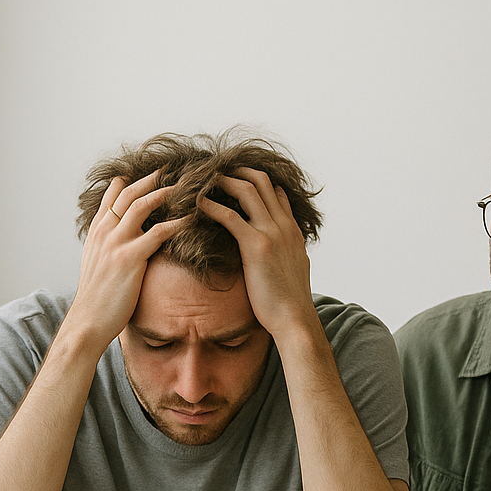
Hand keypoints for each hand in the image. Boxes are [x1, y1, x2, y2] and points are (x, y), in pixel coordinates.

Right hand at [62, 171, 182, 351]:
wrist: (88, 320)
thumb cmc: (96, 298)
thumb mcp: (96, 264)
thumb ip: (108, 247)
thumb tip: (125, 243)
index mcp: (96, 231)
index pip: (112, 195)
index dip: (132, 182)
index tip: (150, 175)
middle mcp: (104, 231)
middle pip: (129, 192)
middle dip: (151, 179)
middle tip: (171, 171)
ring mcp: (116, 242)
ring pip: (142, 205)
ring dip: (165, 193)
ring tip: (185, 187)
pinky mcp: (130, 257)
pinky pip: (158, 232)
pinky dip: (177, 223)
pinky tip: (191, 219)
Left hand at [196, 168, 317, 339]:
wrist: (294, 318)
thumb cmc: (289, 301)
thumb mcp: (292, 268)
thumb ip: (285, 251)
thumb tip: (277, 250)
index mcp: (292, 229)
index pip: (275, 191)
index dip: (254, 180)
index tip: (233, 178)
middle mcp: (284, 225)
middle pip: (261, 181)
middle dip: (236, 171)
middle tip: (215, 171)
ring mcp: (272, 233)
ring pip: (247, 190)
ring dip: (223, 181)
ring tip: (203, 180)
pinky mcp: (256, 246)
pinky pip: (230, 216)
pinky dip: (211, 206)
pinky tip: (196, 204)